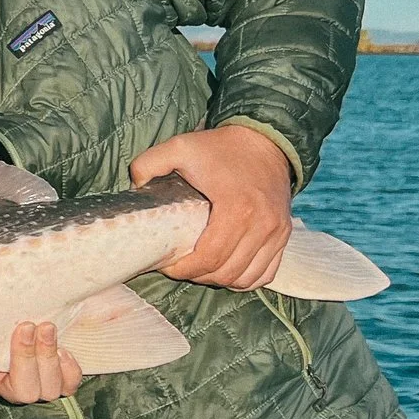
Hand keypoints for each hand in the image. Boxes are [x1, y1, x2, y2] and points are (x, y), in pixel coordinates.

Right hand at [0, 320, 84, 414]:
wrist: (18, 304)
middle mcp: (6, 385)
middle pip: (20, 392)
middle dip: (24, 359)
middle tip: (24, 325)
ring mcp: (34, 381)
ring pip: (46, 389)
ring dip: (47, 358)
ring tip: (45, 327)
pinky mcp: (59, 375)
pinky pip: (69, 385)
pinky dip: (70, 370)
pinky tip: (64, 348)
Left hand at [131, 123, 293, 289]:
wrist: (264, 139)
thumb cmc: (220, 147)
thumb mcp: (179, 146)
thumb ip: (148, 163)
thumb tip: (134, 185)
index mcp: (237, 209)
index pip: (209, 258)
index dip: (184, 269)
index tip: (166, 264)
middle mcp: (262, 225)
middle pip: (226, 272)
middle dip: (198, 276)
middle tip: (179, 266)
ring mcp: (277, 232)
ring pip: (245, 278)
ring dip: (219, 279)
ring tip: (200, 268)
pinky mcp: (284, 235)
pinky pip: (266, 273)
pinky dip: (244, 278)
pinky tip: (225, 269)